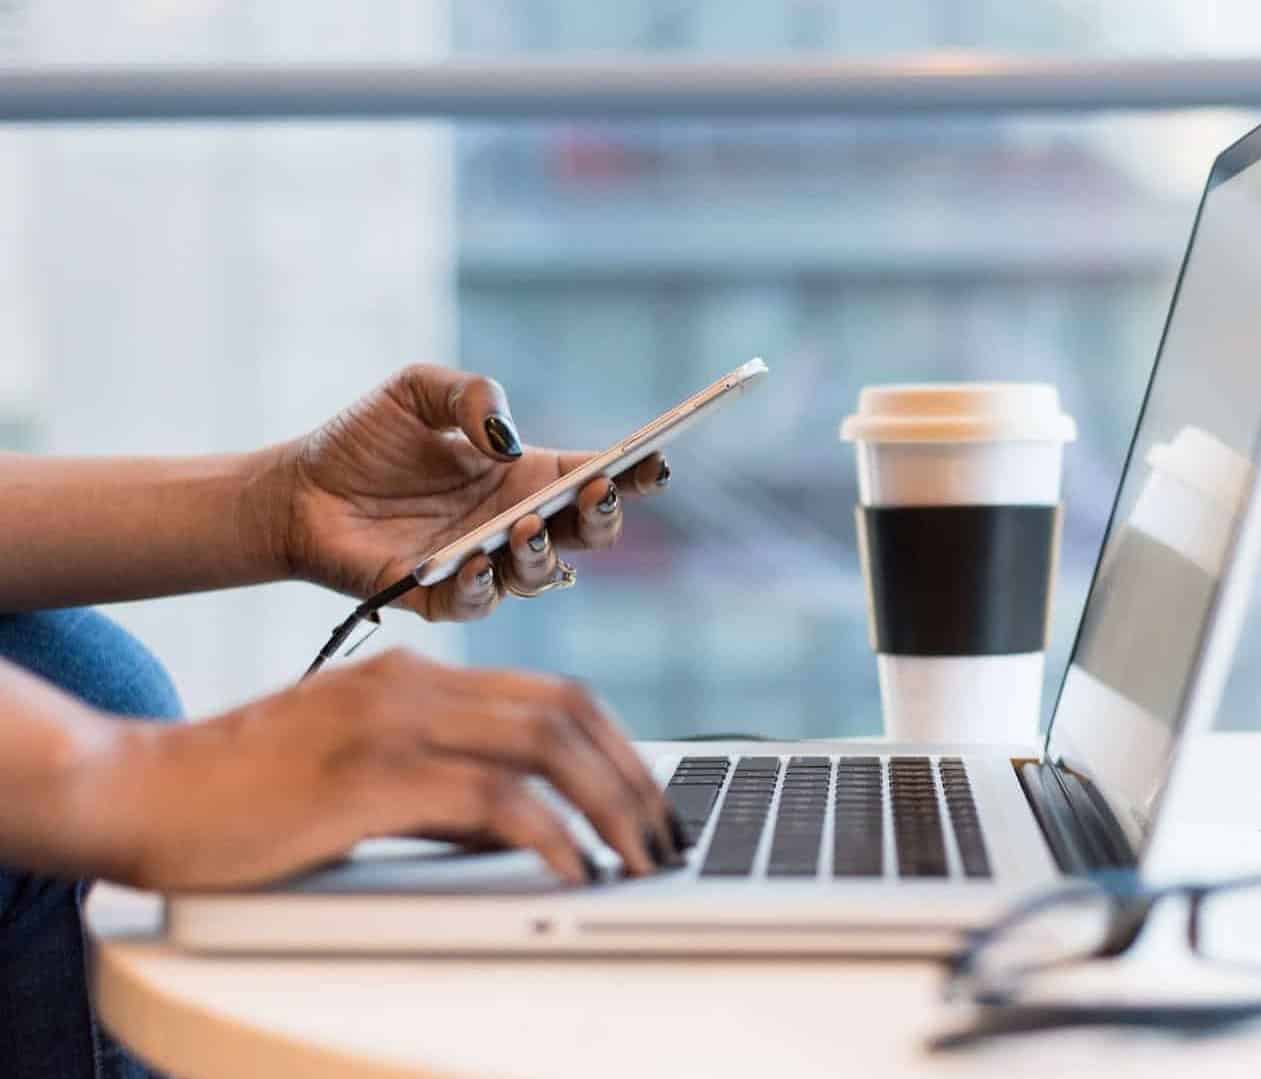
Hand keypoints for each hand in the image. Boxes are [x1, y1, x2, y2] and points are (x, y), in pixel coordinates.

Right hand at [82, 649, 681, 890]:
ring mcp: (391, 724)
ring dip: (609, 806)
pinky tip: (573, 869)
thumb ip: (442, 788)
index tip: (650, 799)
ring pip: (545, 746)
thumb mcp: (361, 775)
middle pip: (566, 712)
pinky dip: (549, 835)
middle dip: (633, 778)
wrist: (137, 791)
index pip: (553, 694)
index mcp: (416, 676)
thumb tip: (523, 828)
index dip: (618, 745)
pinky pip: (491, 800)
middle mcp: (413, 685)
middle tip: (664, 836)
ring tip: (639, 859)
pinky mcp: (369, 776)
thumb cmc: (243, 795)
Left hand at [272, 364, 670, 619]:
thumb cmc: (363, 440)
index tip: (654, 460)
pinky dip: (483, 585)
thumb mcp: (417, 390)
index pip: (596, 477)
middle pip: (588, 534)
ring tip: (525, 526)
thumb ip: (470, 395)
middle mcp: (515, 524)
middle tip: (596, 492)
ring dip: (544, 554)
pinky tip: (475, 559)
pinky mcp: (439, 598)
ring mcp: (483, 565)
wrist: (296, 490)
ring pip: (543, 576)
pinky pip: (478, 602)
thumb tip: (507, 439)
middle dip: (604, 517)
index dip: (633, 473)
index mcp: (525, 476)